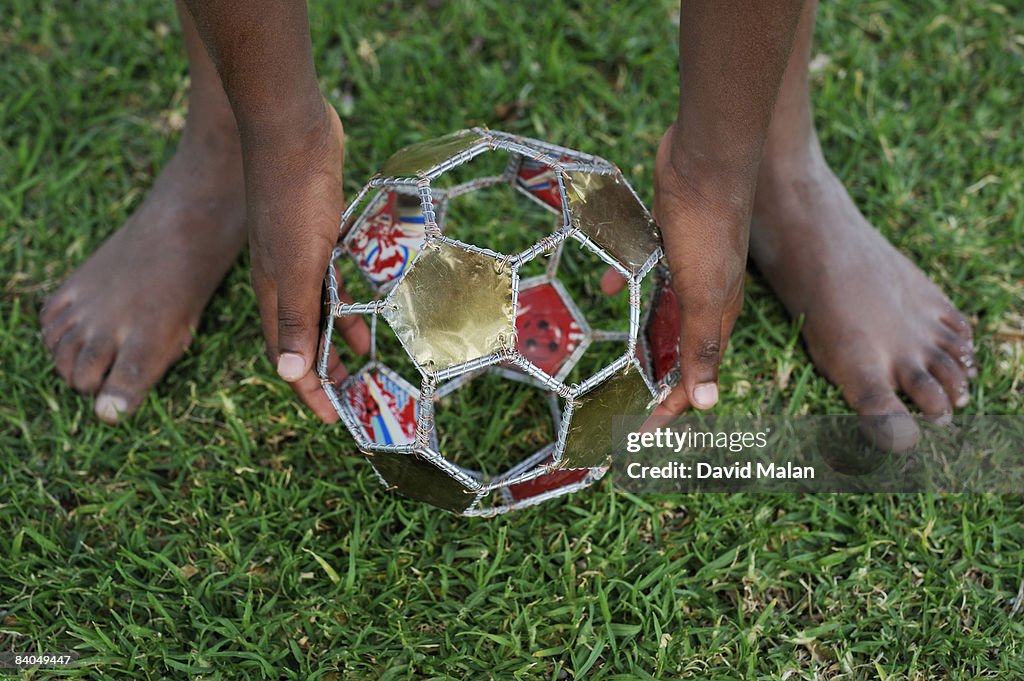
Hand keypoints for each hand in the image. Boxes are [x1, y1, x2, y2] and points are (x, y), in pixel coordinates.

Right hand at [242, 99, 368, 421]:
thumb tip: (289, 375)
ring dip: (345, 336)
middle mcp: (284, 279)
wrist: (293, 130)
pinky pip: (338, 276)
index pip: (288, 356)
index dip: (309, 390)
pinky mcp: (322, 232)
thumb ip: (294, 318)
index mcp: (272, 293)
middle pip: (305, 337)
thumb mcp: (296, 265)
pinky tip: (375, 303)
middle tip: (356, 397)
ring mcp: (302, 254)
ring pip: (324, 308)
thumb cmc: (291, 197)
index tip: (334, 418)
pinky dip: (354, 296)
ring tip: (371, 362)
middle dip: (327, 370)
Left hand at [606, 126, 751, 418]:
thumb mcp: (704, 293)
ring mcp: (687, 270)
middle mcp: (705, 299)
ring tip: (611, 360)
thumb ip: (702, 344)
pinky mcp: (668, 244)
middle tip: (619, 404)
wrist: (704, 159)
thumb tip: (708, 404)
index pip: (695, 378)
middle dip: (652, 380)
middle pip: (676, 352)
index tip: (640, 434)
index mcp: (718, 317)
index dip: (670, 409)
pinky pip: (647, 277)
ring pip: (661, 316)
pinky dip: (629, 288)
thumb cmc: (708, 227)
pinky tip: (607, 289)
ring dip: (640, 340)